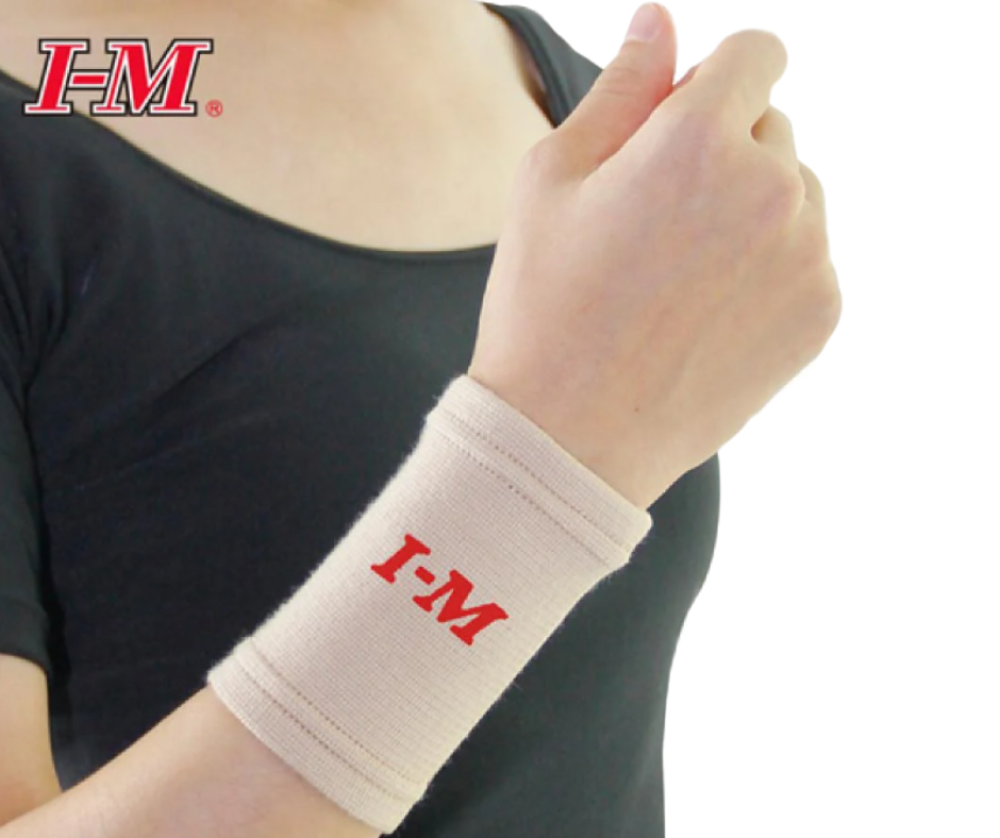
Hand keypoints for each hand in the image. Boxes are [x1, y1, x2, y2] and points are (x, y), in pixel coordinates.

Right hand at [468, 4, 841, 509]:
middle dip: (724, 150)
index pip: (757, 55)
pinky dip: (770, 268)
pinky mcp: (822, 312)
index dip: (715, 79)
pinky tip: (706, 312)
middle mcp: (773, 189)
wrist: (572, 436)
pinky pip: (809, 255)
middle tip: (656, 221)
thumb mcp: (551, 179)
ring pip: (796, 192)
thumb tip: (659, 21)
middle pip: (773, 126)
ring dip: (752, 209)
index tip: (684, 121)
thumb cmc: (544, 306)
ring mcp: (808, 256)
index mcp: (700, 140)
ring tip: (680, 275)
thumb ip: (620, 88)